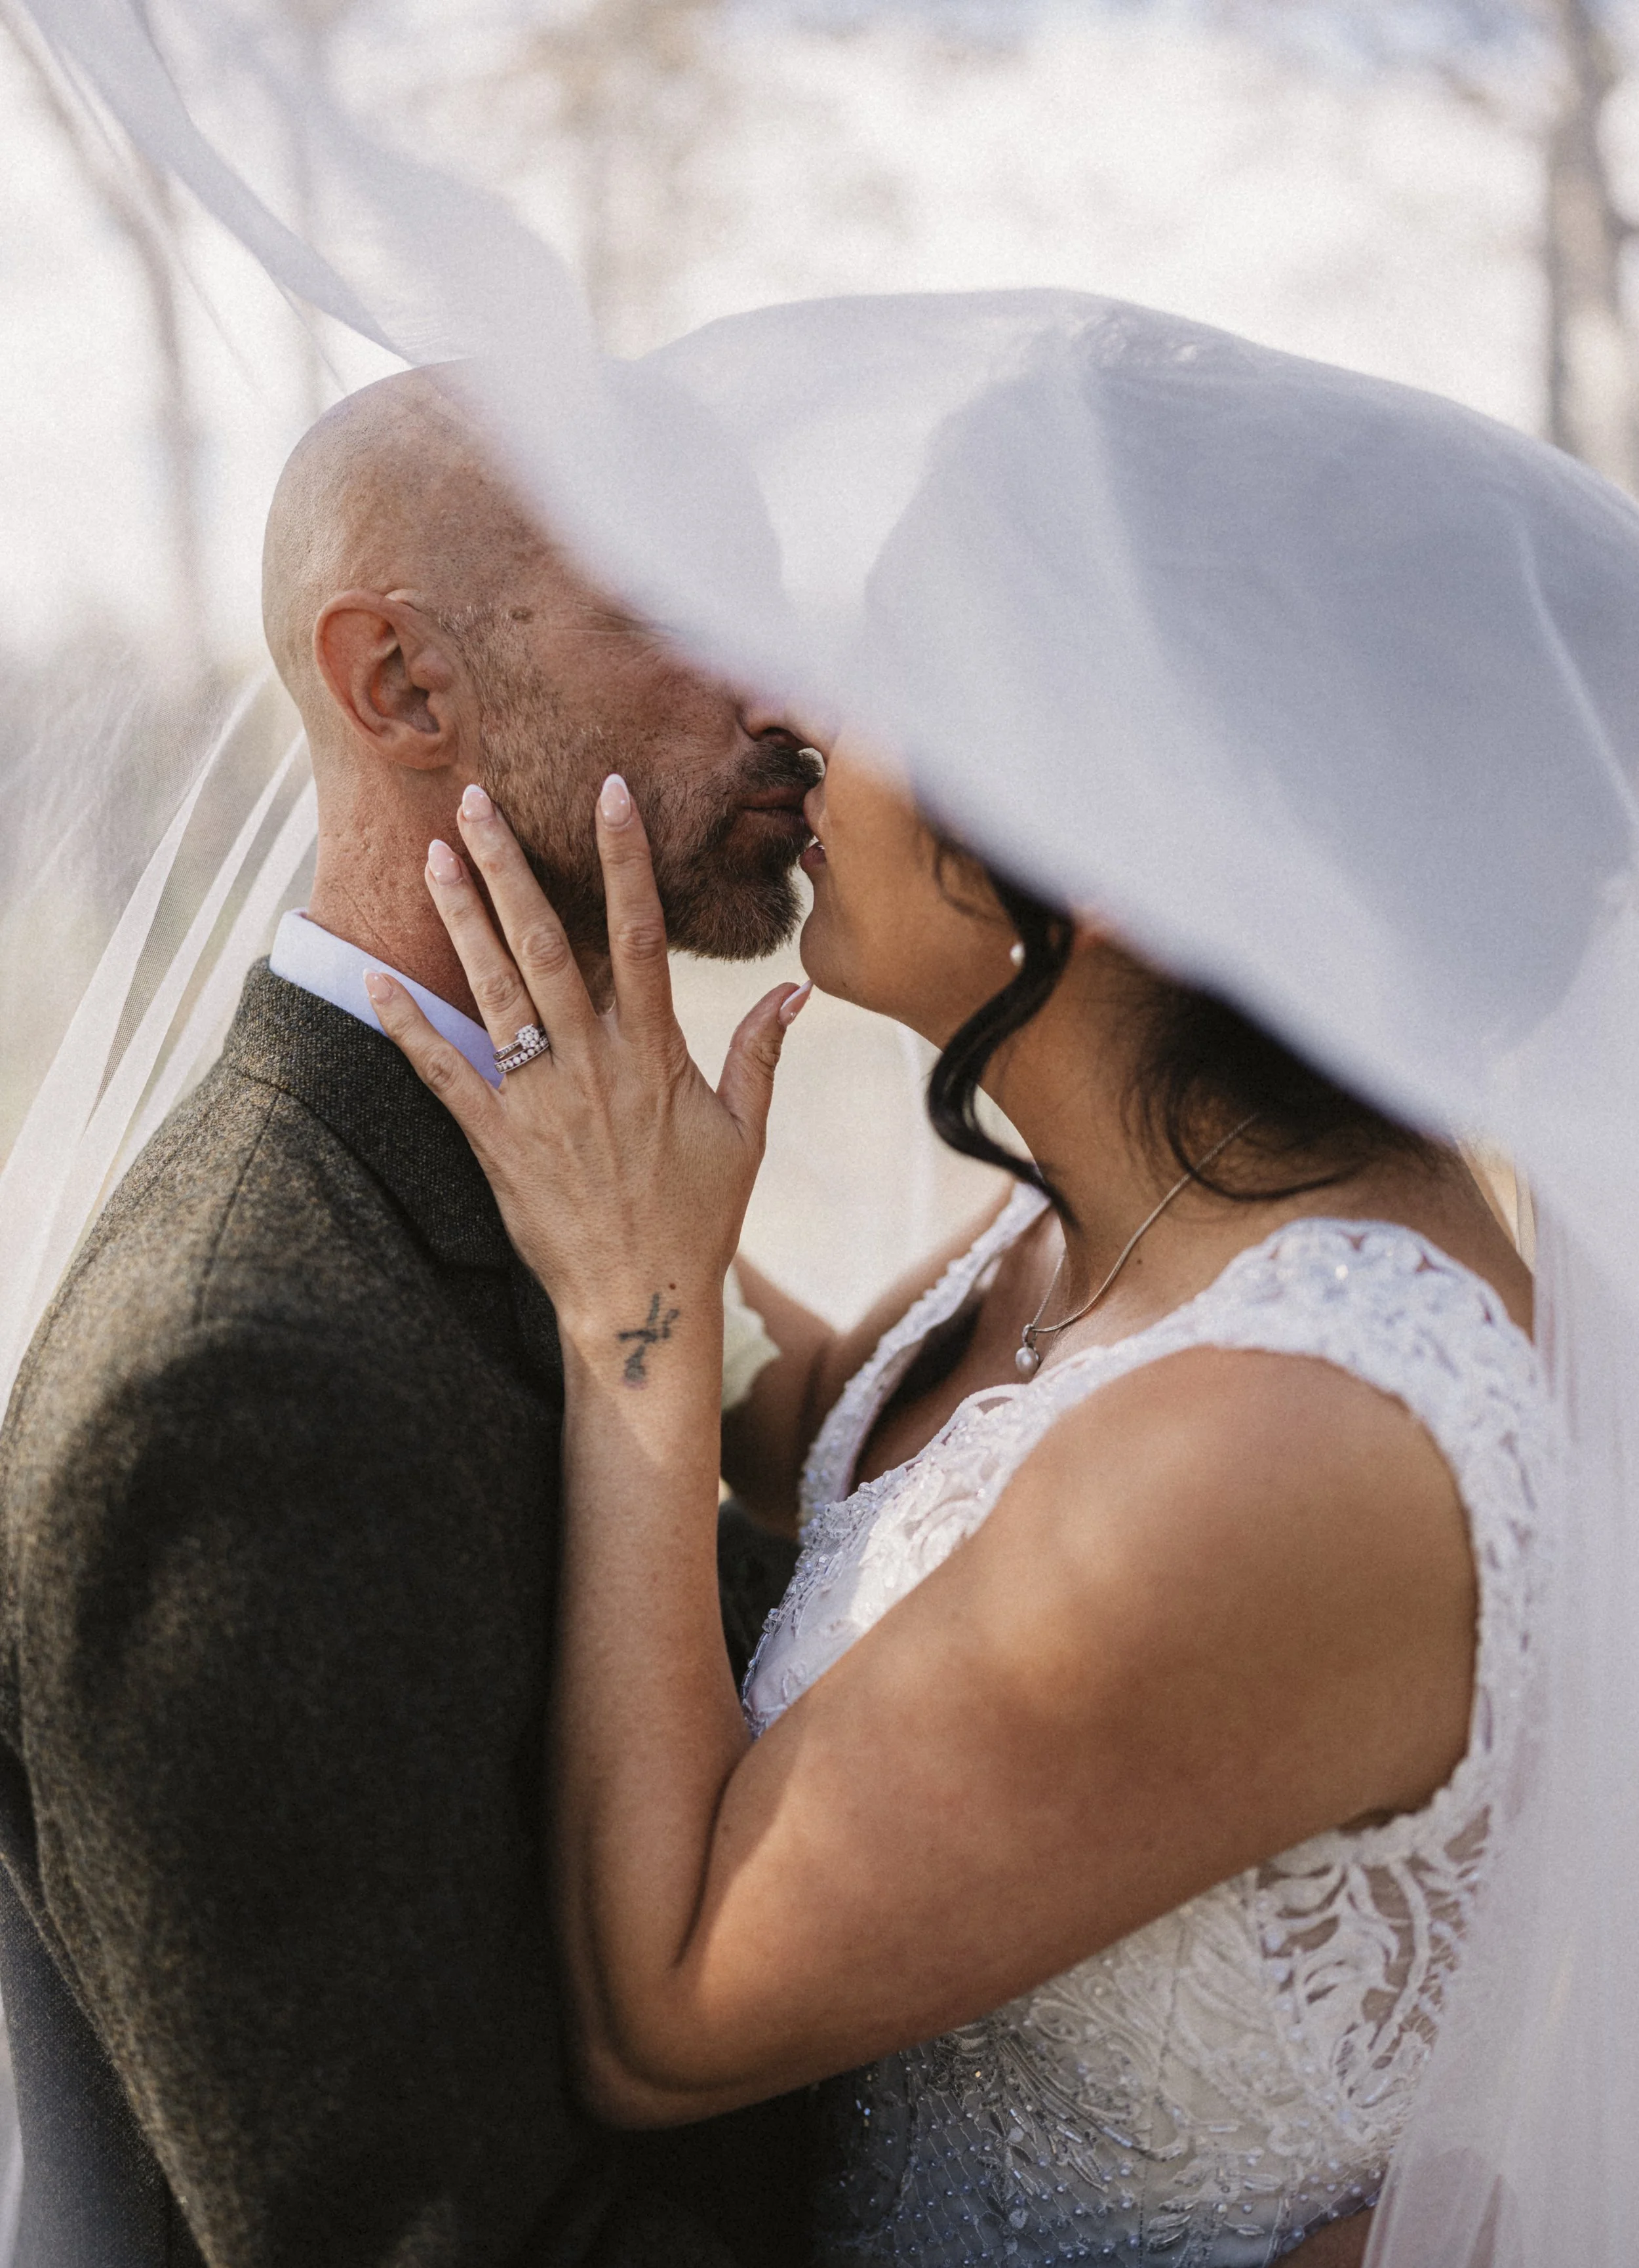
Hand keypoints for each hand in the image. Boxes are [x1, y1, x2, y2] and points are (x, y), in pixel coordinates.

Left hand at [366, 775, 808, 1354]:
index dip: (625, 861)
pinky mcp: (495, 1141)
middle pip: (547, 945)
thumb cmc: (696, 1218)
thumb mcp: (745, 1135)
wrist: (638, 1300)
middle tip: (474, 801)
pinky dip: (407, 1025)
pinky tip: (375, 976)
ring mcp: (539, 1101)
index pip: (641, 935)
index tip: (610, 797)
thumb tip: (796, 988)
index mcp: (654, 1055)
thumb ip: (762, 1054)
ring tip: (432, 855)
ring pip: (493, 992)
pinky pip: (443, 1073)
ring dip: (460, 920)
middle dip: (510, 868)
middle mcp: (592, 1065)